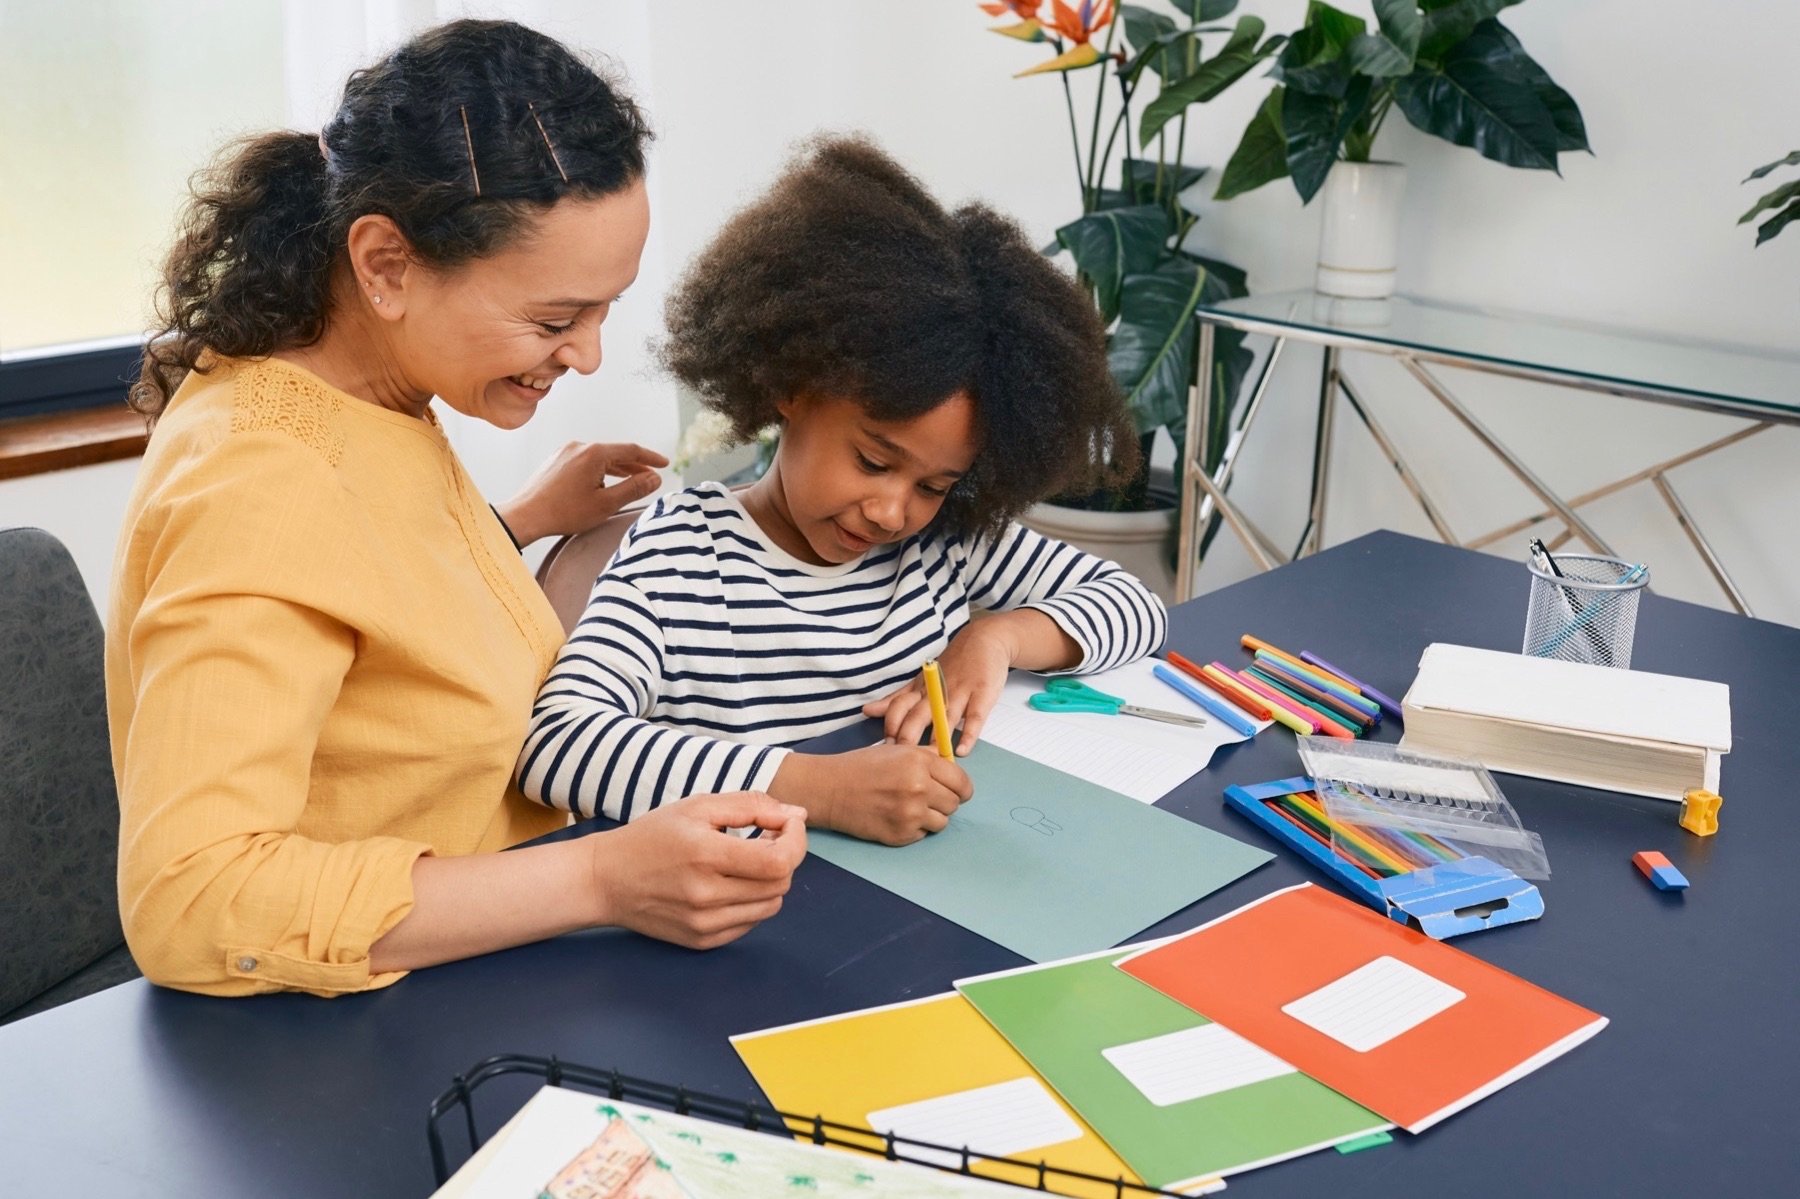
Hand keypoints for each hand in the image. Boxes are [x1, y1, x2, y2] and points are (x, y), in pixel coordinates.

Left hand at [498, 441, 669, 545]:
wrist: (525, 516)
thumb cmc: (563, 512)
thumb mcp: (606, 504)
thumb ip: (634, 488)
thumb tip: (654, 478)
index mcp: (594, 453)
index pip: (631, 450)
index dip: (651, 458)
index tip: (664, 464)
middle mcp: (579, 446)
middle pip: (615, 453)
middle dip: (635, 465)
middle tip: (651, 476)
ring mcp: (565, 452)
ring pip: (599, 458)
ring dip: (617, 469)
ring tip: (630, 480)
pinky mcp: (556, 461)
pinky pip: (584, 461)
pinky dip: (599, 470)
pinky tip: (602, 483)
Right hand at [587, 792, 805, 949]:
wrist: (606, 880)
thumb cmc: (651, 837)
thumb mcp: (697, 807)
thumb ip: (750, 806)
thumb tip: (797, 814)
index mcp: (705, 856)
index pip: (779, 861)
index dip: (795, 840)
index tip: (786, 824)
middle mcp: (706, 896)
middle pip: (780, 884)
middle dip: (784, 857)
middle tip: (765, 838)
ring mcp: (704, 924)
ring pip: (771, 906)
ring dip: (770, 881)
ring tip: (746, 862)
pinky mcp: (702, 941)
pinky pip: (750, 924)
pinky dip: (752, 902)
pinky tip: (730, 884)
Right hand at [772, 745, 972, 845]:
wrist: (830, 789)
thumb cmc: (862, 766)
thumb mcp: (897, 751)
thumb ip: (928, 759)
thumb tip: (954, 771)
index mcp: (919, 762)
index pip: (962, 782)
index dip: (961, 788)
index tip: (956, 791)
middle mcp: (919, 787)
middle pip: (954, 804)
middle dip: (945, 801)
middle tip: (927, 798)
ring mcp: (911, 813)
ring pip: (943, 822)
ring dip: (931, 817)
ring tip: (910, 808)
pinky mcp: (901, 834)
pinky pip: (923, 834)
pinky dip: (915, 828)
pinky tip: (896, 817)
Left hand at [864, 619, 1015, 754]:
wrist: (984, 639)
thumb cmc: (952, 665)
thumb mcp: (920, 680)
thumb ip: (896, 699)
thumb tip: (868, 711)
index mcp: (920, 689)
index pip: (898, 708)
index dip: (890, 728)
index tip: (884, 750)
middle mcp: (937, 692)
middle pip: (917, 715)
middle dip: (907, 738)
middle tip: (902, 760)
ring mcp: (960, 692)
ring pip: (944, 718)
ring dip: (936, 739)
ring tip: (929, 760)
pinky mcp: (982, 694)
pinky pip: (974, 717)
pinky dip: (969, 734)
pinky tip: (962, 750)